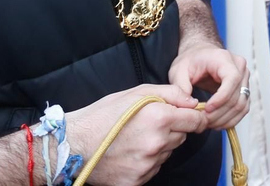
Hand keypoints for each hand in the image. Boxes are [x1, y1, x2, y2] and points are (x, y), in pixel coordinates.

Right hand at [63, 84, 207, 185]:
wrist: (73, 144)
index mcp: (159, 118)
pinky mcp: (137, 181)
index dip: (195, 117)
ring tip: (135, 139)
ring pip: (168, 153)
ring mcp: (147, 165)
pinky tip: (129, 154)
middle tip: (150, 125)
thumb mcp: (137, 92)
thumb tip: (193, 102)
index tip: (191, 117)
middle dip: (173, 130)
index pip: (196, 121)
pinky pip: (153, 169)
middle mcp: (157, 143)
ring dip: (159, 146)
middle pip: (182, 137)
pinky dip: (146, 162)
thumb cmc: (103, 115)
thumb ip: (171, 93)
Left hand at [168, 43, 249, 130]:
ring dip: (225, 119)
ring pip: (241, 105)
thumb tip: (189, 106)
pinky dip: (231, 119)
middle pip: (237, 96)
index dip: (221, 97)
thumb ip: (181, 87)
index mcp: (224, 59)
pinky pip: (243, 107)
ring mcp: (244, 78)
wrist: (200, 55)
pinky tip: (217, 123)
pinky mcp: (243, 89)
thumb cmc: (191, 60)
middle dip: (219, 113)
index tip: (206, 109)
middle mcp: (239, 67)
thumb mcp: (179, 70)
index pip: (232, 79)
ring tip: (208, 124)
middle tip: (202, 122)